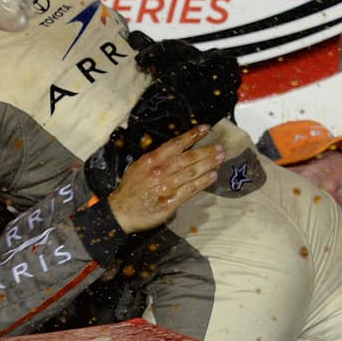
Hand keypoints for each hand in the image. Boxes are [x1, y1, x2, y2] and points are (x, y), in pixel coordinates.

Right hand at [108, 125, 223, 232]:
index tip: (205, 129)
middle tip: (220, 147)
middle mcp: (160, 171)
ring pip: (192, 173)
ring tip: (220, 159)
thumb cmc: (130, 189)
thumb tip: (176, 151)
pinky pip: (190, 190)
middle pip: (188, 159)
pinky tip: (212, 176)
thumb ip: (156, 159)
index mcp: (152, 160)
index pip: (176, 144)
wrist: (121, 211)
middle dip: (206, 152)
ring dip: (208, 165)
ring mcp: (166, 187)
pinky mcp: (171, 202)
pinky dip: (203, 182)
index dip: (192, 136)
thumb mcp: (139, 167)